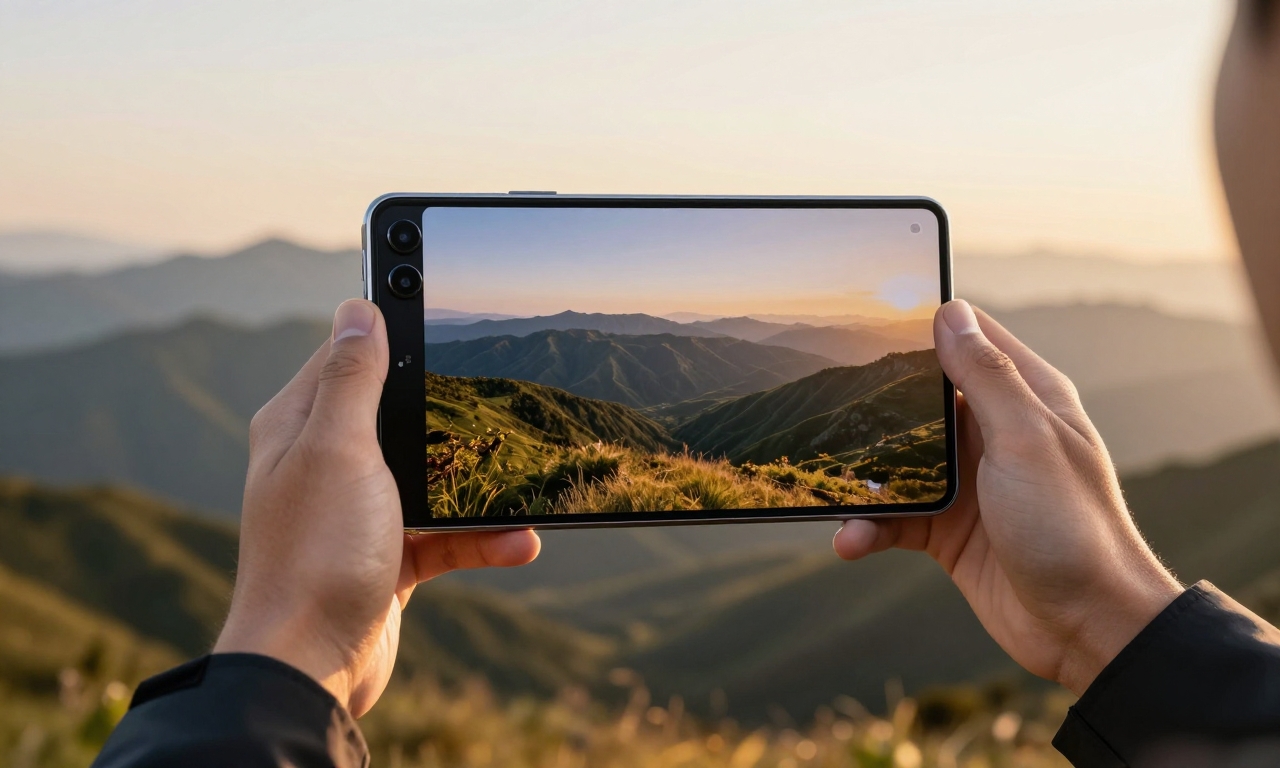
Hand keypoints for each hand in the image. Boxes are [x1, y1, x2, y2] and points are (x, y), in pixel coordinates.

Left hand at [214, 299, 539, 715]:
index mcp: (300, 426)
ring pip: (431, 479)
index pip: (347, 356)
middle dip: (450, 410)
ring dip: (479, 487)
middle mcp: (325, 464)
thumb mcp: (340, 450)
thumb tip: (359, 307)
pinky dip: (482, 538)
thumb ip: (353, 379)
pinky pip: (444, 535)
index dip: (392, 331)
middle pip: (398, 414)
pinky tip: (521, 541)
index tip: (440, 309)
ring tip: (527, 489)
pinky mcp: (387, 557)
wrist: (308, 667)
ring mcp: (357, 513)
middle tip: (500, 395)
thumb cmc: (316, 554)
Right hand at [833, 300, 1181, 695]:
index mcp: (1026, 398)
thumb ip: (987, 377)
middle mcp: (995, 433)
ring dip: (864, 478)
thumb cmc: (1072, 527)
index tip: (870, 316)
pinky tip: (850, 542)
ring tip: (832, 493)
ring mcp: (971, 482)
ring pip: (899, 461)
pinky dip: (870, 528)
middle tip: (826, 403)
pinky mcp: (950, 530)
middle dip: (874, 405)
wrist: (1088, 629)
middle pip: (921, 399)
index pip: (971, 338)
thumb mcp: (1026, 440)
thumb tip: (950, 313)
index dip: (925, 323)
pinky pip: (897, 517)